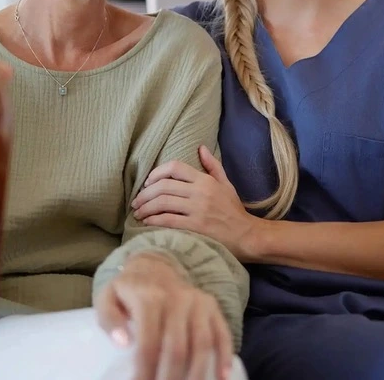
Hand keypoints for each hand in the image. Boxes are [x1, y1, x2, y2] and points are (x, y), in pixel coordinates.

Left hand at [96, 252, 232, 379]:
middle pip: (177, 349)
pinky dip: (225, 357)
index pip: (149, 344)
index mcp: (149, 298)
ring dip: (197, 374)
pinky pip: (222, 333)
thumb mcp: (108, 297)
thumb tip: (122, 343)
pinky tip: (222, 377)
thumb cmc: (129, 290)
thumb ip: (109, 320)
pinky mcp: (212, 306)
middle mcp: (178, 299)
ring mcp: (198, 303)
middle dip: (170, 378)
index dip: (145, 372)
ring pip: (202, 344)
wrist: (155, 265)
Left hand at [132, 147, 260, 261]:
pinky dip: (153, 220)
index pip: (175, 167)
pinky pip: (168, 220)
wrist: (247, 235)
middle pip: (164, 186)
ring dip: (146, 207)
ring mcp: (198, 210)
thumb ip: (212, 166)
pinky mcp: (196, 227)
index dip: (156, 172)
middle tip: (136, 201)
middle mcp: (200, 192)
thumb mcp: (226, 184)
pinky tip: (147, 222)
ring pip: (163, 202)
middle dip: (145, 193)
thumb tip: (201, 148)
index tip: (148, 183)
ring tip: (138, 212)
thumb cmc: (234, 210)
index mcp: (205, 180)